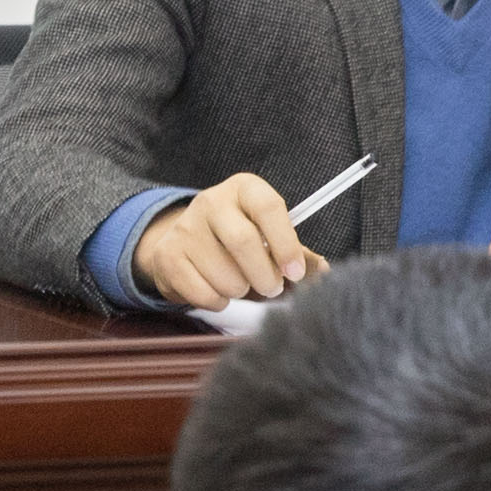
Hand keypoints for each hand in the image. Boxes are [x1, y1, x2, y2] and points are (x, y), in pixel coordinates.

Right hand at [130, 177, 318, 310]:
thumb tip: (323, 271)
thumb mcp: (268, 236)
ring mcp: (185, 228)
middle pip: (243, 242)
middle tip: (272, 289)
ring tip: (241, 285)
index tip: (295, 272)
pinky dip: (218, 301)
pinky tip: (218, 291)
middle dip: (265, 277)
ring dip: (240, 291)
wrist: (183, 242)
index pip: (268, 207)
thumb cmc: (236, 239)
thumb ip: (297, 254)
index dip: (286, 244)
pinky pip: (202, 292)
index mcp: (244, 189)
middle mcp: (212, 201)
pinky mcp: (168, 256)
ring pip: (224, 275)